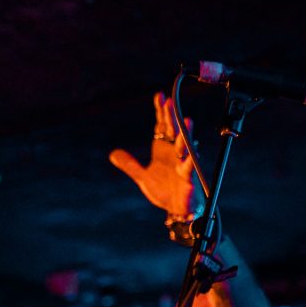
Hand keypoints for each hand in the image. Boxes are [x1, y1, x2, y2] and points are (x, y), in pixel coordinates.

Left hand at [109, 92, 201, 218]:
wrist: (177, 210)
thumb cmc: (164, 191)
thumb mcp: (142, 177)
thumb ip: (130, 165)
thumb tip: (113, 153)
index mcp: (163, 150)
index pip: (162, 126)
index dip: (161, 111)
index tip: (160, 96)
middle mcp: (174, 153)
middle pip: (173, 131)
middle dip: (171, 116)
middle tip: (170, 101)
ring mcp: (182, 164)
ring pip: (184, 146)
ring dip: (185, 133)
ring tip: (186, 120)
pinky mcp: (188, 177)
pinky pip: (189, 167)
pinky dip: (190, 160)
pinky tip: (191, 152)